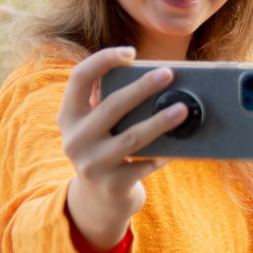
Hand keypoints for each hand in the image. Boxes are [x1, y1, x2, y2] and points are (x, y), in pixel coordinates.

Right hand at [58, 47, 182, 248]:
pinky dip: (164, 153)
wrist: (99, 200)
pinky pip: (145, 163)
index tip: (131, 52)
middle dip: (142, 88)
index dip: (103, 60)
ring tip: (183, 108)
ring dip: (160, 121)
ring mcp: (92, 163)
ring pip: (132, 138)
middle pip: (112, 106)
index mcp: (69, 116)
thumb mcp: (96, 125)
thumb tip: (149, 71)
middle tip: (168, 73)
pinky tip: (180, 148)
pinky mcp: (112, 184)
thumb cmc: (106, 148)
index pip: (79, 78)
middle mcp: (75, 139)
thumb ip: (109, 100)